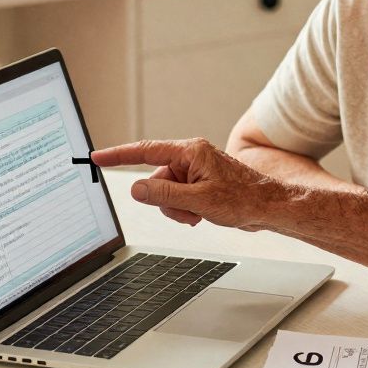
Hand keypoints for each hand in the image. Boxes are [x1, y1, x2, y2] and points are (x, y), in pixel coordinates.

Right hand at [91, 138, 285, 230]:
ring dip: (177, 208)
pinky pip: (179, 198)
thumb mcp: (199, 201)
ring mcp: (197, 171)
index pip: (146, 152)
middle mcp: (192, 157)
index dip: (118, 155)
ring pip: (166, 193)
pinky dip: (185, 210)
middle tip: (188, 212)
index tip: (97, 156)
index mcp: (190, 152)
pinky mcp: (201, 184)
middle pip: (156, 180)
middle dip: (165, 200)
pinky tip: (202, 215)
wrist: (270, 207)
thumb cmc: (244, 199)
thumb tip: (136, 189)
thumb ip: (164, 194)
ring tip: (198, 215)